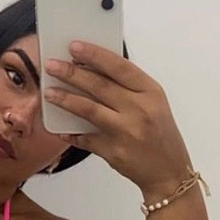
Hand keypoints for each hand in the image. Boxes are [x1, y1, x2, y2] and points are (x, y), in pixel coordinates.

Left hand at [44, 41, 192, 191]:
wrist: (169, 172)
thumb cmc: (160, 135)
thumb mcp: (154, 104)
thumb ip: (129, 88)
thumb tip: (92, 70)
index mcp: (150, 92)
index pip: (119, 67)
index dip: (95, 55)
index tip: (74, 47)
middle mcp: (139, 110)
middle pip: (100, 86)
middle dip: (72, 73)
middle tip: (52, 65)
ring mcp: (126, 132)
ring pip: (89, 109)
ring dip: (66, 99)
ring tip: (49, 92)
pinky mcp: (114, 152)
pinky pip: (85, 139)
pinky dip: (71, 133)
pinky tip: (60, 129)